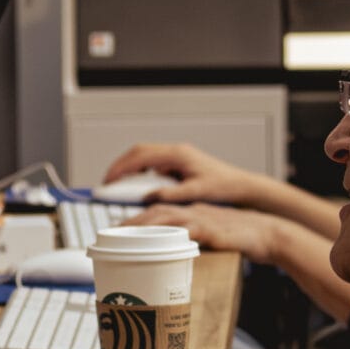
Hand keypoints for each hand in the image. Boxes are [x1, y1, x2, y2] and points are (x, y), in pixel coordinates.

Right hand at [105, 141, 275, 212]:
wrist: (242, 186)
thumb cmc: (224, 187)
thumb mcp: (197, 192)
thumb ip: (172, 194)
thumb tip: (148, 196)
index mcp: (178, 154)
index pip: (141, 155)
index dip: (121, 168)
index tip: (108, 181)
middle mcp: (176, 152)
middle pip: (139, 153)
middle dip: (120, 167)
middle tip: (107, 185)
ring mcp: (177, 156)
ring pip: (145, 157)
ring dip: (130, 170)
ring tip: (118, 188)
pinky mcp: (179, 164)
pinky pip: (154, 165)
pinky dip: (142, 174)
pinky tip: (139, 189)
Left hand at [128, 202, 284, 264]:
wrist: (269, 234)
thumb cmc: (242, 241)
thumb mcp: (213, 241)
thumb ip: (194, 247)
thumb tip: (175, 265)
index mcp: (191, 213)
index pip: (158, 212)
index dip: (135, 221)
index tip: (116, 232)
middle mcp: (193, 211)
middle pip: (154, 212)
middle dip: (130, 223)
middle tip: (109, 236)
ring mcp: (202, 219)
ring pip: (164, 218)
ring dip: (142, 227)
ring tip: (123, 238)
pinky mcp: (212, 230)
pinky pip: (186, 231)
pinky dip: (169, 236)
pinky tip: (156, 243)